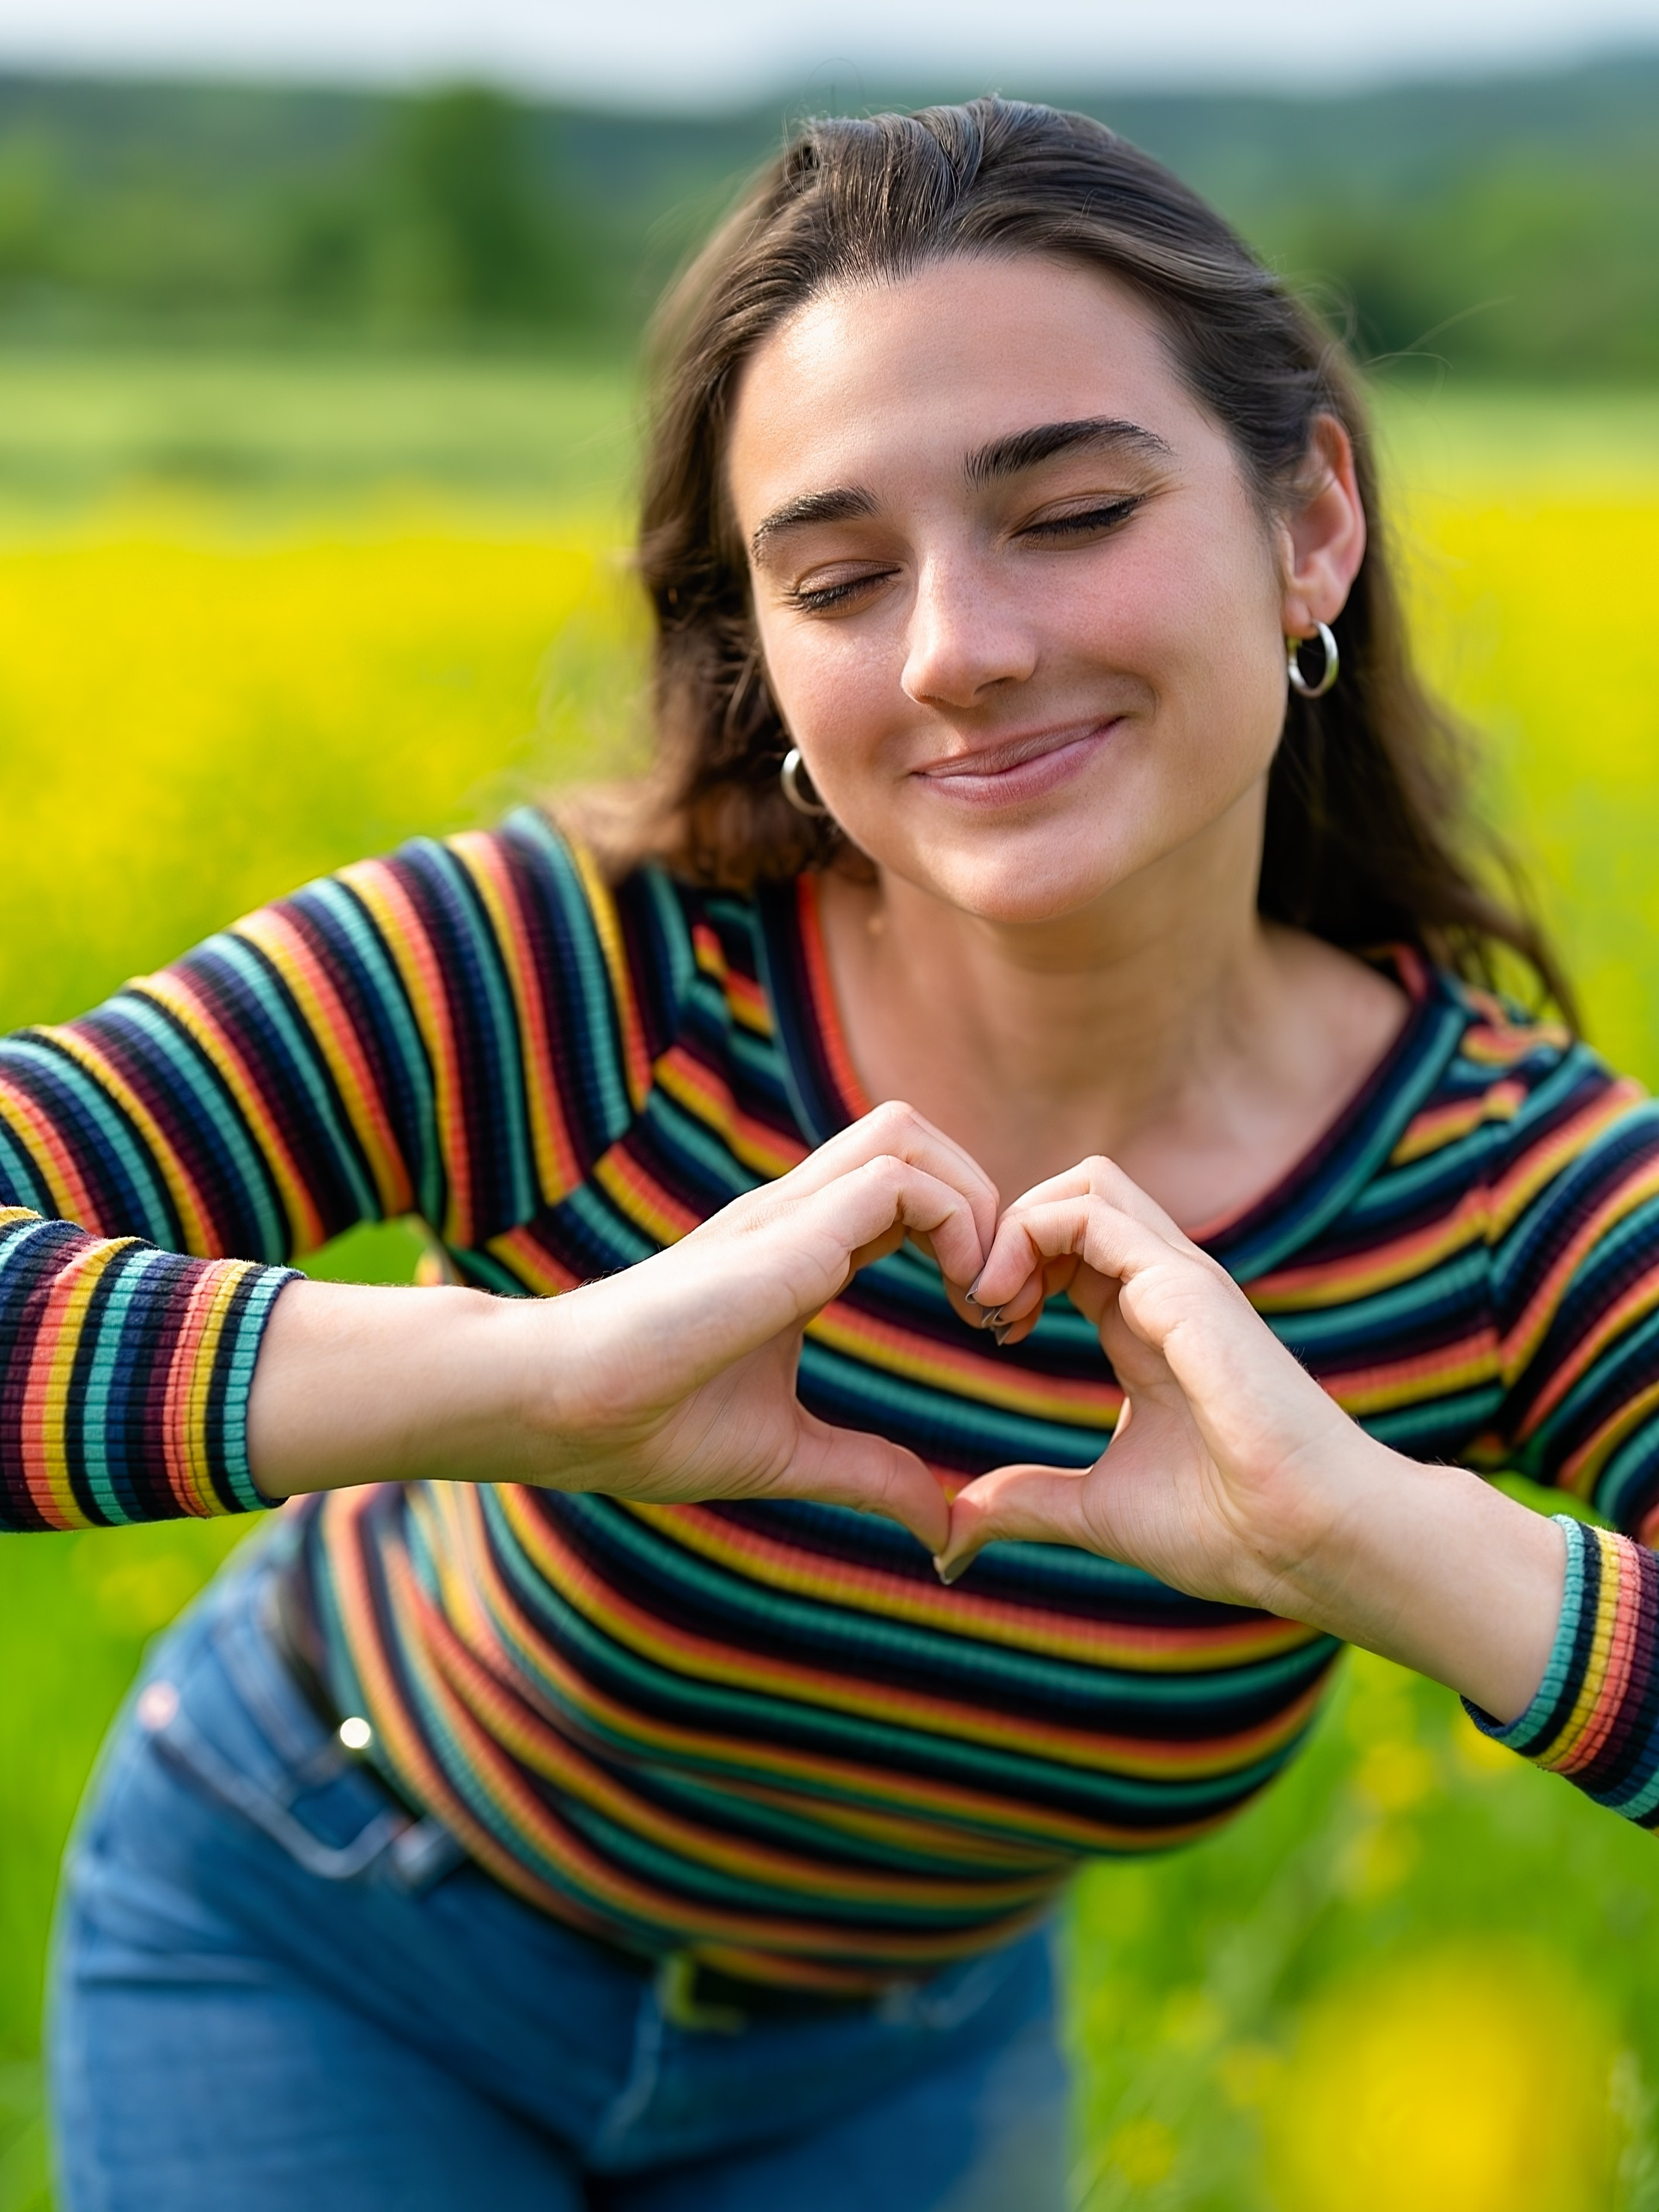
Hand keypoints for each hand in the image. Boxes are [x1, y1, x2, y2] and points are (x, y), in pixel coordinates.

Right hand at [503, 1102, 998, 1550]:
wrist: (558, 1409)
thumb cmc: (647, 1425)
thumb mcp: (788, 1454)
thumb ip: (867, 1475)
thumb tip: (941, 1527)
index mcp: (799, 1251)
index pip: (906, 1191)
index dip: (969, 1238)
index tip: (990, 1325)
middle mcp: (796, 1215)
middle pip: (914, 1136)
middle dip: (985, 1199)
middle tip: (1000, 1302)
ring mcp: (786, 1214)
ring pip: (907, 1131)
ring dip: (973, 1201)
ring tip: (982, 1297)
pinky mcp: (783, 1233)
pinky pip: (895, 1180)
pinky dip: (954, 1224)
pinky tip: (959, 1302)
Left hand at [936, 1155, 1564, 1722]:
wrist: (1309, 1543)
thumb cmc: (1229, 1528)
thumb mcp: (1097, 1510)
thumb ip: (1026, 1502)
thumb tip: (955, 1532)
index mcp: (1145, 1324)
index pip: (1069, 1244)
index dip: (1010, 1265)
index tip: (986, 1328)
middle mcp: (1165, 1288)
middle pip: (1076, 1193)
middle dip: (1007, 1231)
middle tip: (978, 1307)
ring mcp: (1181, 1279)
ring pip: (1087, 1183)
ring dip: (1017, 1227)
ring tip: (990, 1301)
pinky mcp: (1187, 1286)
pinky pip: (1095, 1211)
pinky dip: (1032, 1236)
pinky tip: (1009, 1307)